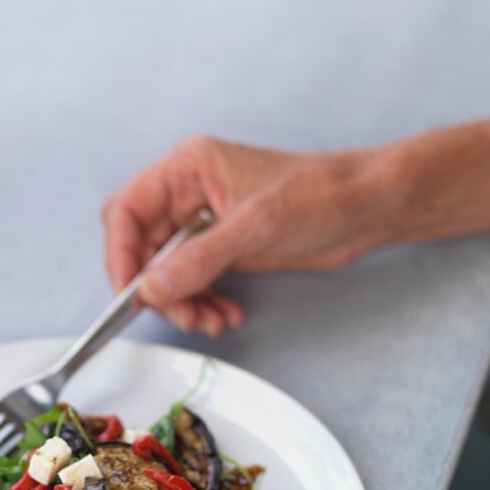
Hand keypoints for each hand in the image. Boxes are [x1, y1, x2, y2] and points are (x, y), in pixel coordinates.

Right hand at [102, 136, 391, 335]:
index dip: (120, 254)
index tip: (132, 292)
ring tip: (211, 321)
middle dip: (159, 289)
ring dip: (183, 303)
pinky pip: (193, 282)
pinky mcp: (223, 247)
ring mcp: (205, 222)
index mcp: (187, 169)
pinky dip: (203, 303)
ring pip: (167, 272)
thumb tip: (151, 287)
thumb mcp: (256, 227)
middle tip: (183, 314)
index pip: (127, 211)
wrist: (369, 207)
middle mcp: (188, 194)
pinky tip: (226, 315)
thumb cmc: (322, 194)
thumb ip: (199, 259)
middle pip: (143, 248)